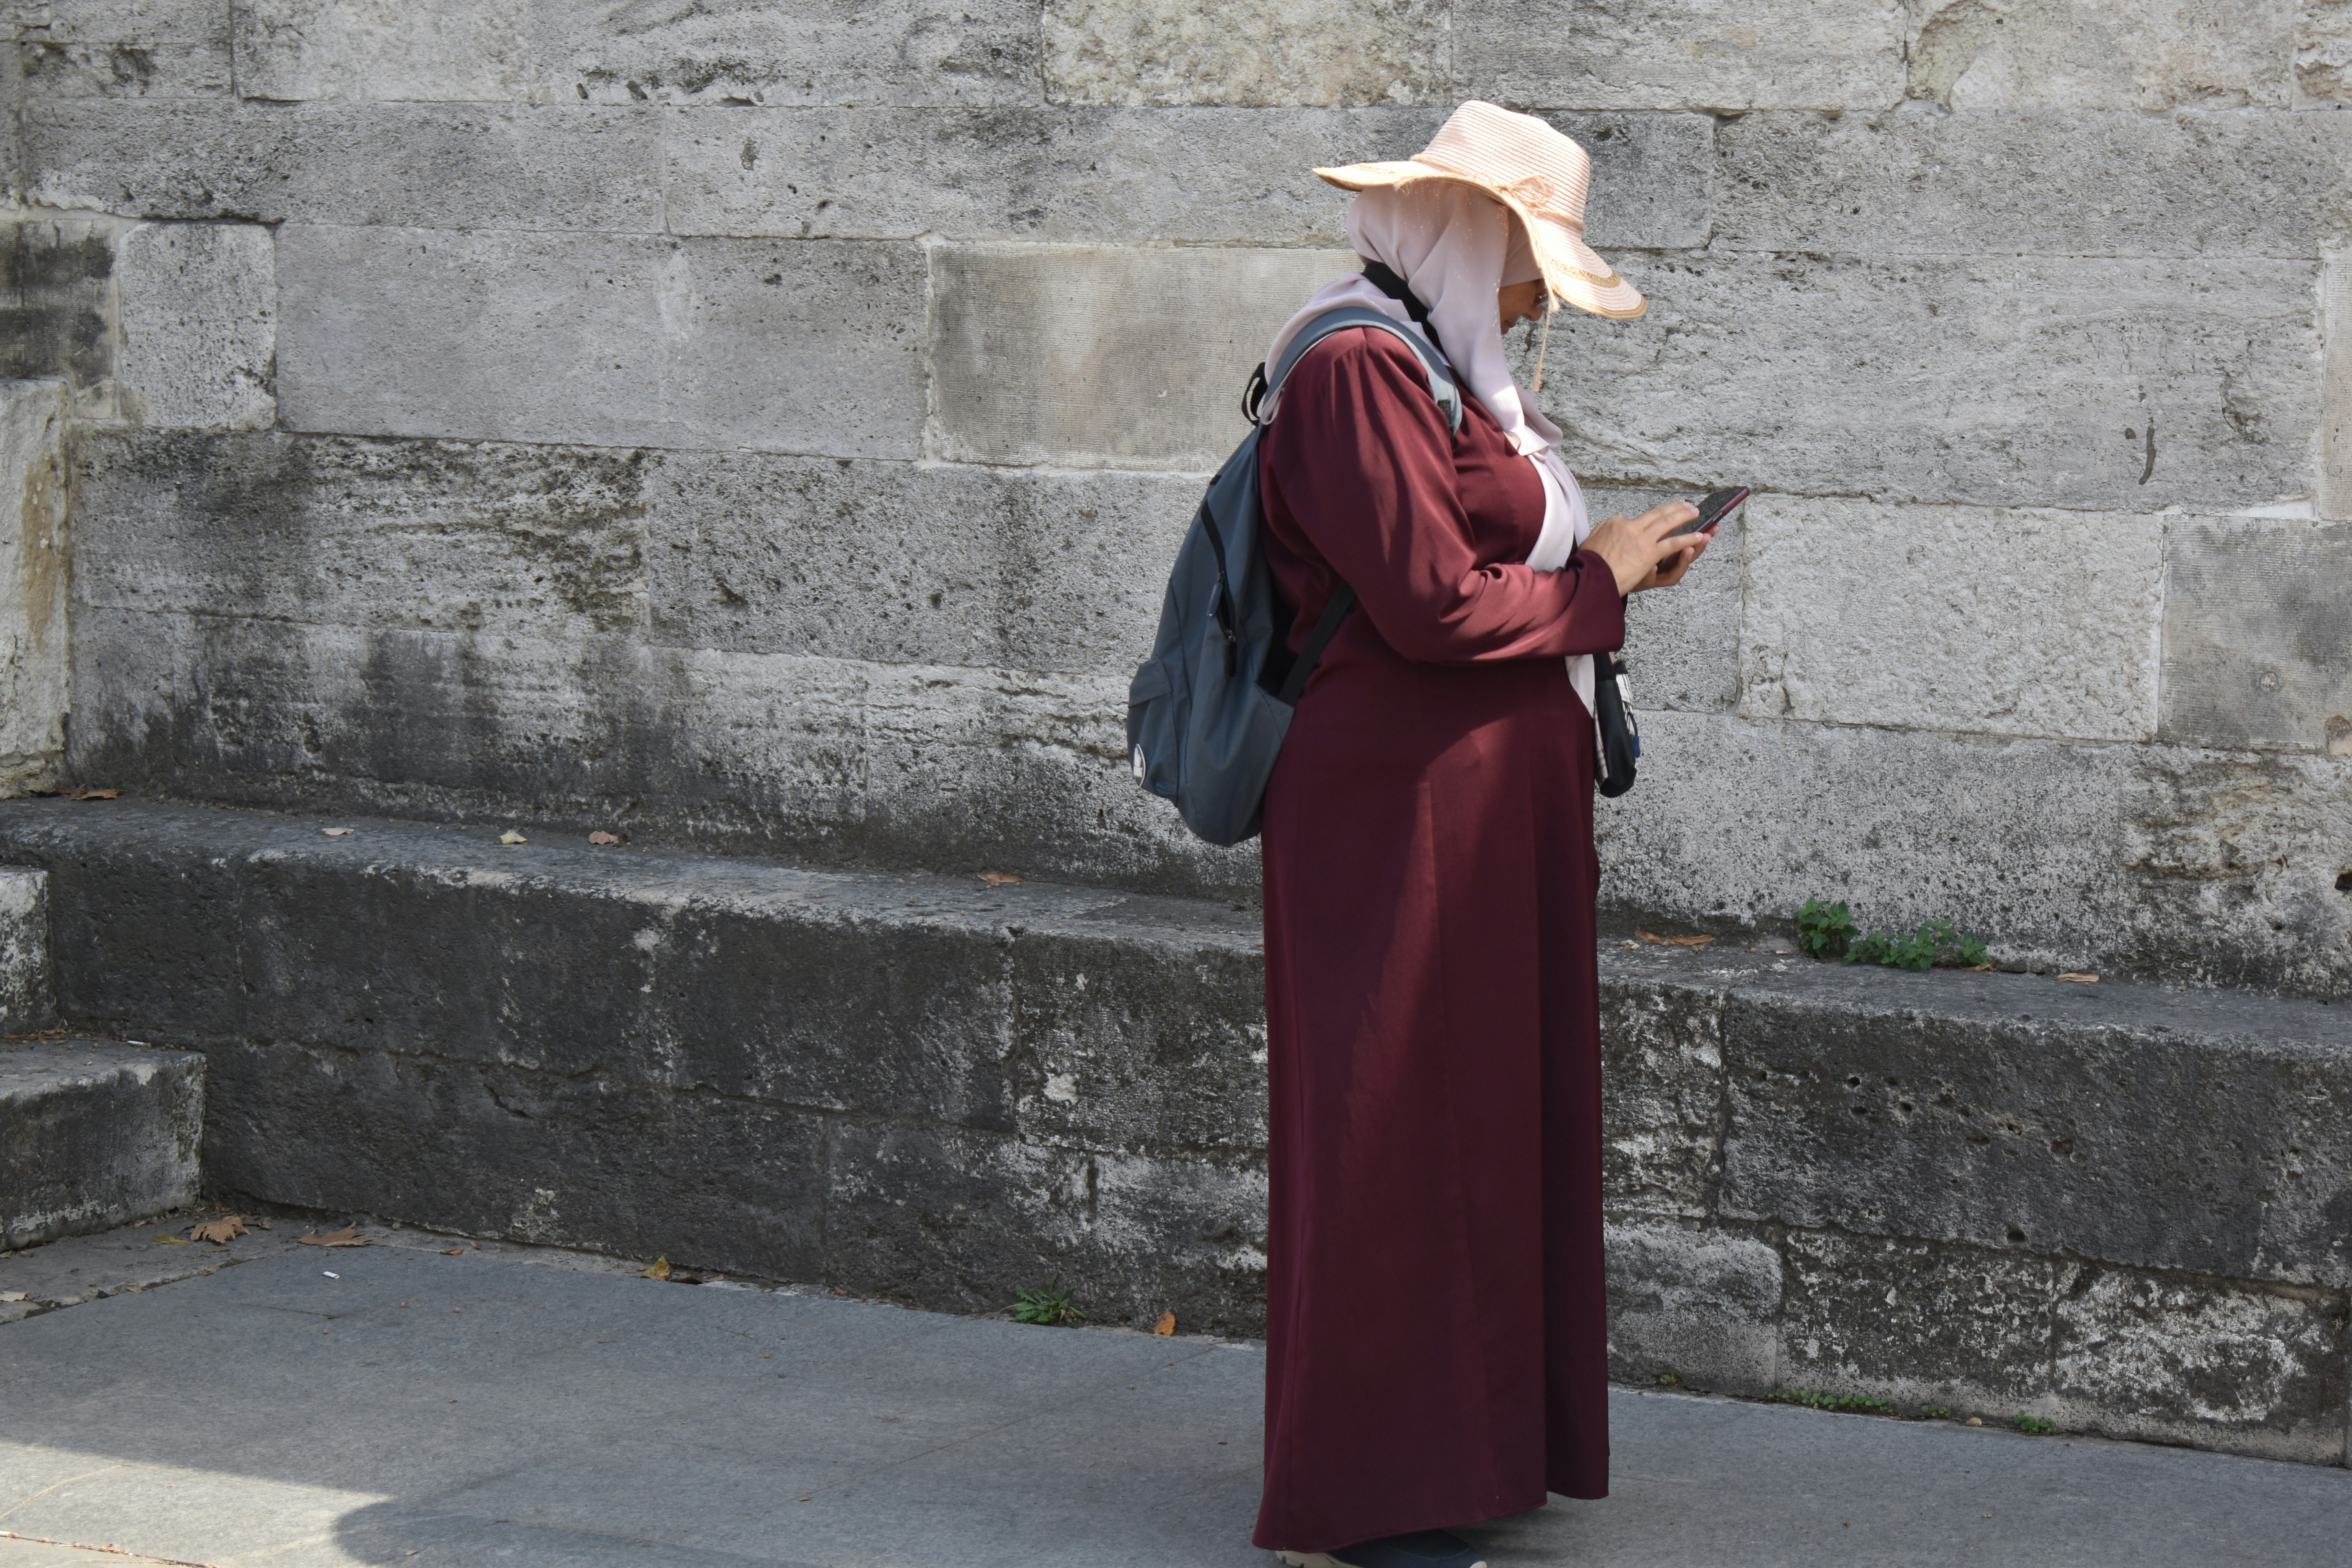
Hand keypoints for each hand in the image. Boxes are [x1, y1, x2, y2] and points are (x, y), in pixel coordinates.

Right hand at [1581, 501, 1706, 595]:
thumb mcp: (1591, 540)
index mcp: (1616, 523)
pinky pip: (1673, 543)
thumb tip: (1615, 522)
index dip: (1650, 518)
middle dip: (1673, 508)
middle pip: (1657, 514)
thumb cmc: (1588, 564)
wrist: (1590, 576)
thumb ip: (1604, 530)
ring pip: (1668, 523)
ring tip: (1695, 514)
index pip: (1637, 519)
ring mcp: (1641, 538)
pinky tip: (1698, 536)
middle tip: (1686, 505)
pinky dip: (1687, 538)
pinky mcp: (1649, 552)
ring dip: (1684, 516)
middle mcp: (1630, 526)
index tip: (1659, 517)